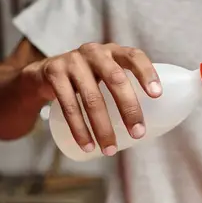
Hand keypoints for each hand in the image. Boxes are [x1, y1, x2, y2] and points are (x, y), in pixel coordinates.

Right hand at [21, 43, 160, 155]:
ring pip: (92, 98)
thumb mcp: (106, 75)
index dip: (147, 74)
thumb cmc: (87, 80)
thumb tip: (150, 126)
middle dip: (129, 109)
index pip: (134, 57)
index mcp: (113, 52)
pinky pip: (68, 105)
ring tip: (110, 150)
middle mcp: (94, 52)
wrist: (44, 74)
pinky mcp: (54, 73)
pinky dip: (79, 129)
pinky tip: (87, 145)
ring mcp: (72, 61)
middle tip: (138, 134)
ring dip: (103, 128)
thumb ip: (125, 89)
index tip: (157, 95)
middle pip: (116, 79)